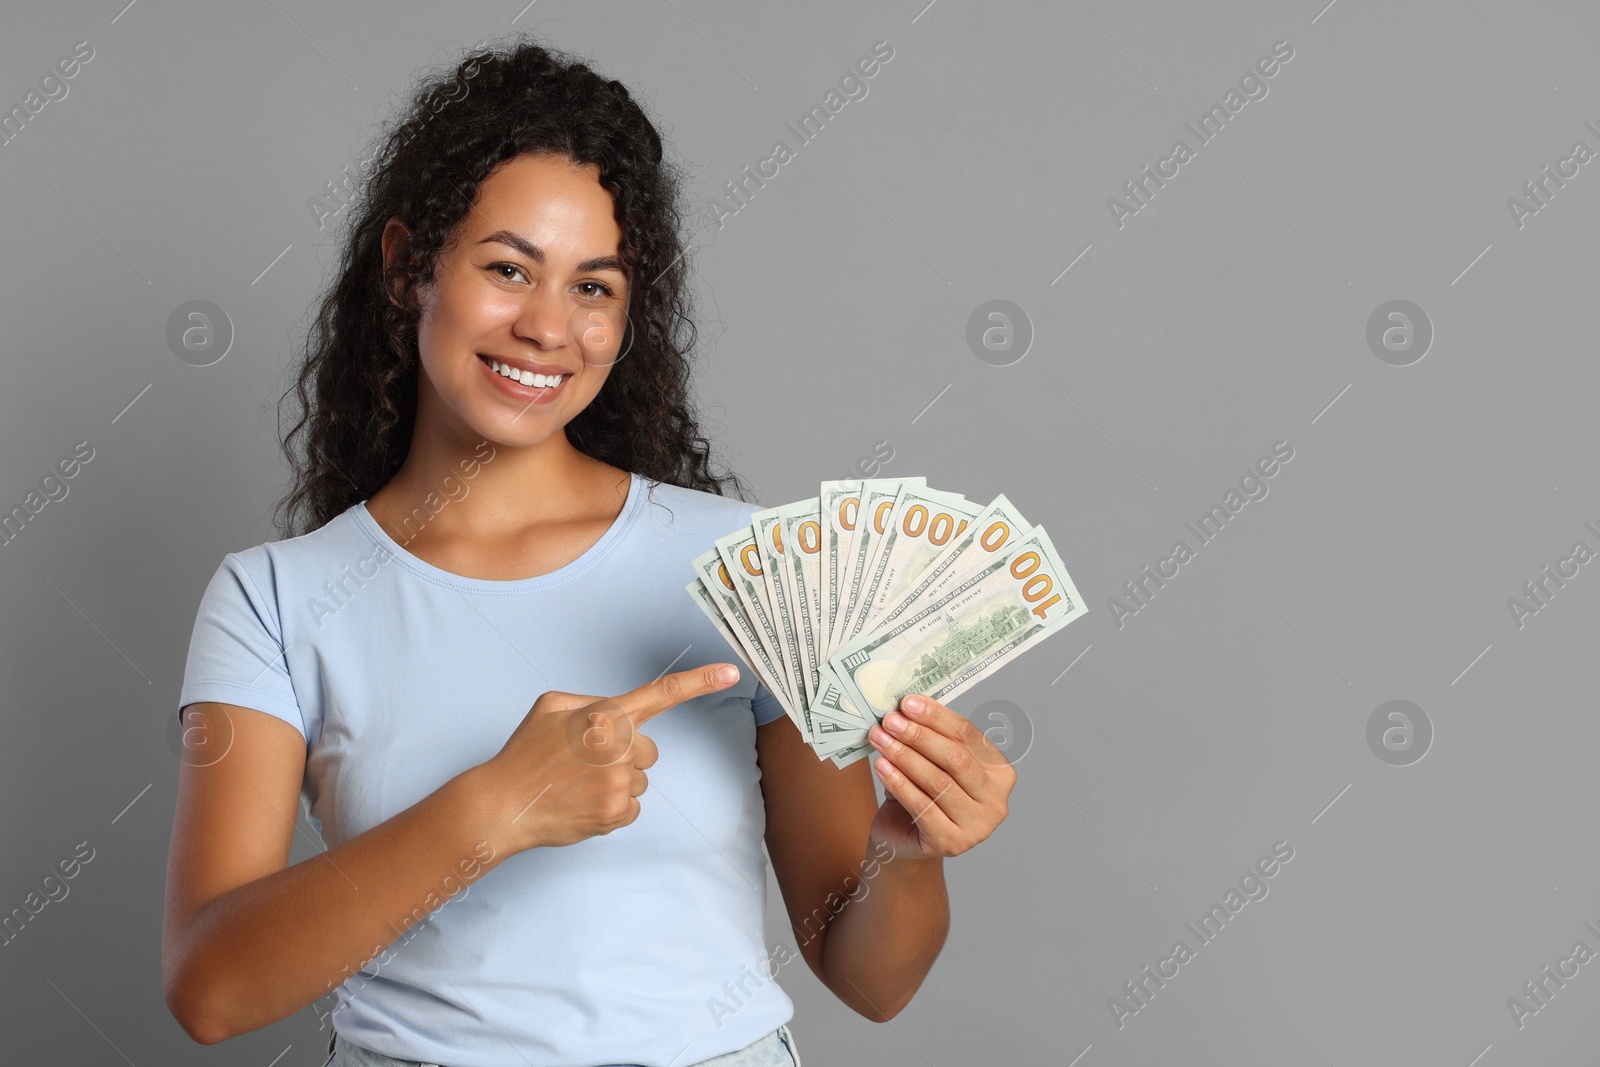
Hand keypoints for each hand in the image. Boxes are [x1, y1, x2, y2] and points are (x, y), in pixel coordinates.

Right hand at [474, 663, 740, 853]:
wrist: (502, 805)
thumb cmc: (526, 753)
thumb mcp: (552, 705)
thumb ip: (592, 701)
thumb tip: (619, 715)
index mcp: (605, 714)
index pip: (662, 693)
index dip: (700, 682)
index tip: (731, 673)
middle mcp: (619, 747)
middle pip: (648, 750)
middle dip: (624, 755)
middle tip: (583, 763)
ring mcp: (619, 783)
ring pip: (639, 780)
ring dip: (616, 782)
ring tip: (577, 785)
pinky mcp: (615, 814)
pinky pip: (631, 807)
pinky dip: (612, 806)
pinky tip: (582, 802)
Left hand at [865, 693, 1015, 860]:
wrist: (904, 839)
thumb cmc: (919, 792)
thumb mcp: (929, 761)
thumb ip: (928, 736)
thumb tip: (906, 706)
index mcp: (1000, 772)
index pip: (968, 736)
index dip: (937, 717)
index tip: (908, 702)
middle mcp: (996, 800)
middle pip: (956, 758)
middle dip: (919, 736)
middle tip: (890, 721)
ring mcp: (978, 826)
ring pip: (939, 782)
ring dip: (905, 757)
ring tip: (880, 739)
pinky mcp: (952, 843)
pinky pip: (923, 807)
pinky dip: (899, 784)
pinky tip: (882, 766)